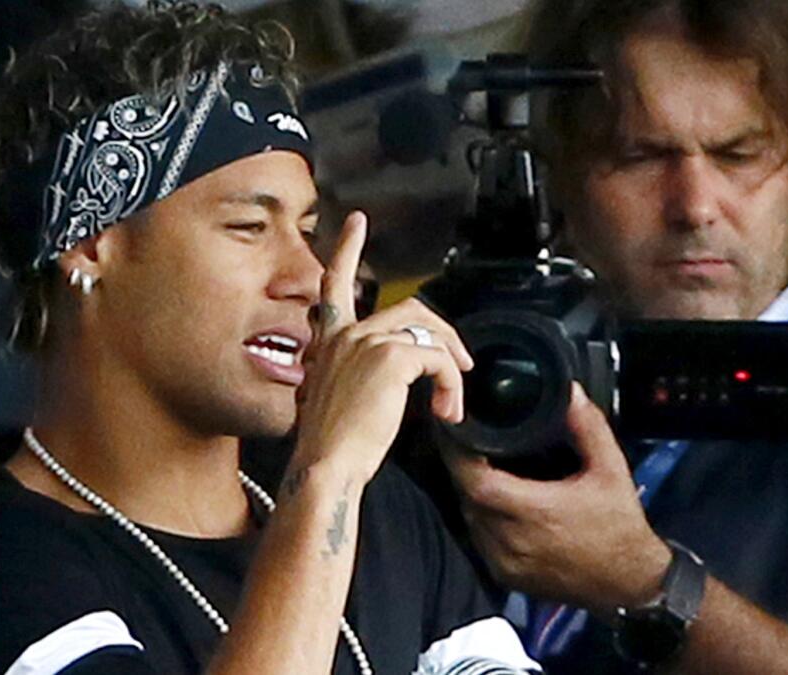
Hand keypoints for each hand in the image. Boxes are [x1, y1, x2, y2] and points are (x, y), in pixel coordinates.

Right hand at [292, 211, 473, 482]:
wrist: (326, 465)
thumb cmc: (331, 446)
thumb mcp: (338, 399)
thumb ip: (359, 376)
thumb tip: (394, 378)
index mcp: (328, 341)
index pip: (335, 285)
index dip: (347, 250)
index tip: (358, 223)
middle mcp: (344, 334)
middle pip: (409, 310)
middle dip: (443, 334)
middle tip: (461, 364)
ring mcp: (366, 341)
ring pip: (429, 335)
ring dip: (450, 365)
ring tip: (451, 400)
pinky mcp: (390, 357)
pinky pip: (438, 360)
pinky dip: (451, 385)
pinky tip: (445, 411)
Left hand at [444, 383, 670, 616]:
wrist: (629, 582)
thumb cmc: (620, 527)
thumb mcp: (610, 470)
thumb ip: (588, 428)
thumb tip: (570, 393)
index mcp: (535, 512)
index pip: (476, 480)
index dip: (457, 453)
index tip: (454, 430)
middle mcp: (513, 540)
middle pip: (466, 495)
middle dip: (462, 466)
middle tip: (463, 440)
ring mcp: (505, 562)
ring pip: (469, 517)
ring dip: (470, 491)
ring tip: (478, 464)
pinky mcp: (506, 575)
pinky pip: (479, 538)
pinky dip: (481, 516)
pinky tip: (493, 498)